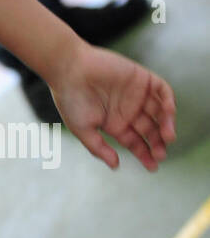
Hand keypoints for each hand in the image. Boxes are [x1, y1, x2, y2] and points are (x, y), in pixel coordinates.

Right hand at [48, 43, 175, 171]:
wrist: (69, 70)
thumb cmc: (70, 100)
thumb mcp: (83, 130)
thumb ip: (99, 148)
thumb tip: (116, 166)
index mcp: (114, 124)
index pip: (135, 142)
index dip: (145, 154)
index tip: (153, 166)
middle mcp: (128, 110)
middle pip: (151, 130)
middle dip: (158, 143)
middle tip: (161, 154)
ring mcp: (136, 95)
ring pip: (160, 112)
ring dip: (166, 125)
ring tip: (167, 137)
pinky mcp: (142, 78)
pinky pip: (162, 90)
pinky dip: (168, 101)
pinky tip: (168, 113)